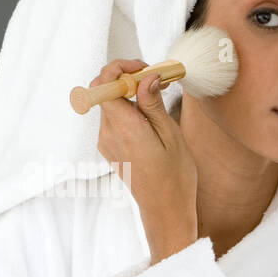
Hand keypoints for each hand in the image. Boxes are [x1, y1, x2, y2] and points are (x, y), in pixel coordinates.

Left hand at [90, 59, 198, 263]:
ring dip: (129, 93)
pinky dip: (127, 108)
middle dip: (127, 78)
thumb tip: (146, 77)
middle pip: (104, 91)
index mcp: (124, 128)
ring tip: (157, 95)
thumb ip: (152, 103)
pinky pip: (113, 118)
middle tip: (155, 78)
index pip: (103, 84)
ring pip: (109, 103)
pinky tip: (149, 114)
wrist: (165, 208)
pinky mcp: (110, 148)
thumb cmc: (174, 175)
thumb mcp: (170, 134)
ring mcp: (106, 142)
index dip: (120, 68)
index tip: (144, 68)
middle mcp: (109, 134)